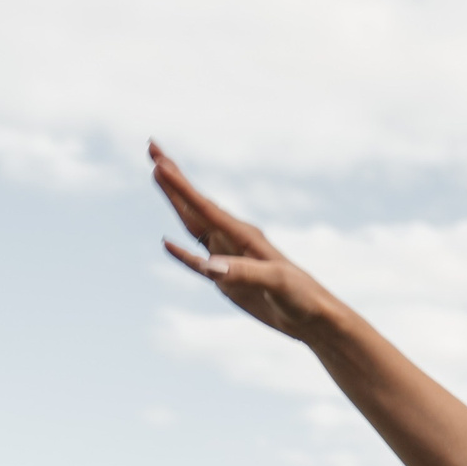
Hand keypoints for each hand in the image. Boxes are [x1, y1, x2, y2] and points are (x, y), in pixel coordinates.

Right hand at [151, 144, 344, 340]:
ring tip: (157, 176)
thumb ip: (243, 272)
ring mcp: (228, 258)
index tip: (158, 163)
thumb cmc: (302, 295)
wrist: (314, 318)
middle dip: (172, 178)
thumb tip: (209, 266)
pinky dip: (181, 253)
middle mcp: (232, 240)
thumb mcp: (276, 282)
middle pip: (194, 205)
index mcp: (243, 236)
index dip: (179, 186)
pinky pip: (197, 262)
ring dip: (174, 202)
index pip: (204, 206)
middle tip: (152, 147)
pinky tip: (166, 243)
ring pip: (192, 225)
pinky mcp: (227, 280)